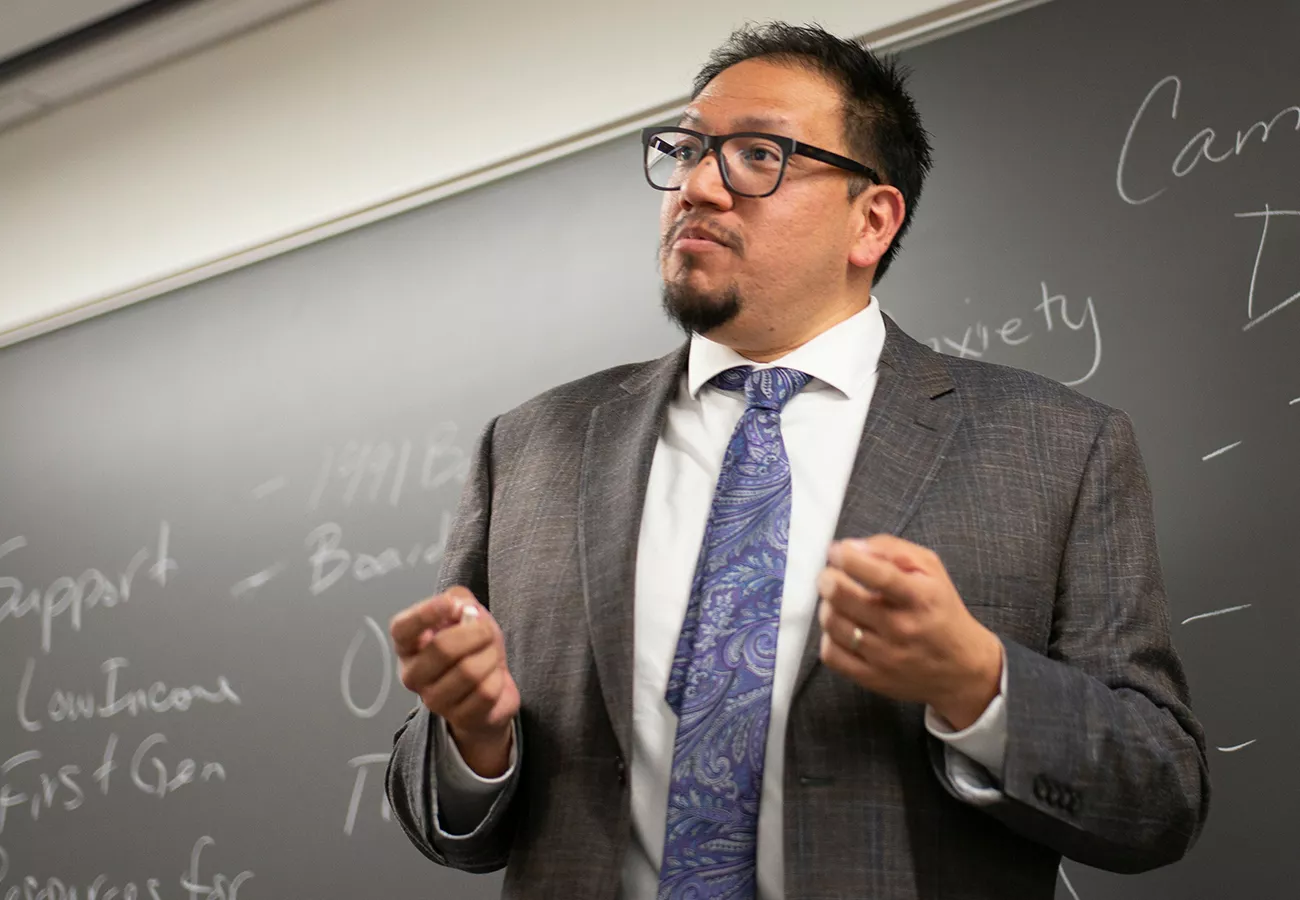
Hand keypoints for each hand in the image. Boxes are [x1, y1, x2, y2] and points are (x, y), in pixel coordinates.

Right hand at [390, 586, 519, 776]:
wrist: (490, 688)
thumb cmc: (471, 647)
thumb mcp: (466, 613)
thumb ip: (459, 599)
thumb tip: (459, 606)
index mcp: (408, 645)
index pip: (402, 629)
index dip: (425, 614)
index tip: (451, 605)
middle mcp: (413, 674)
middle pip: (443, 648)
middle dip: (477, 633)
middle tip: (486, 631)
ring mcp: (434, 700)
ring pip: (470, 671)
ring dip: (491, 656)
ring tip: (490, 655)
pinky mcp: (459, 718)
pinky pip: (486, 692)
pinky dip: (498, 679)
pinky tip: (493, 677)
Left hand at [816, 535, 1002, 729]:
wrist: (962, 666)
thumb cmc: (939, 609)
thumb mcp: (930, 569)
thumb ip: (891, 549)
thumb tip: (851, 547)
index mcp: (920, 597)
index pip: (879, 575)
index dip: (849, 559)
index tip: (835, 551)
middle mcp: (902, 627)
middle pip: (843, 597)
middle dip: (828, 579)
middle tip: (829, 574)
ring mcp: (886, 656)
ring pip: (832, 623)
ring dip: (827, 605)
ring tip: (837, 601)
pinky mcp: (872, 678)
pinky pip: (831, 654)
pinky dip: (828, 636)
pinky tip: (842, 627)